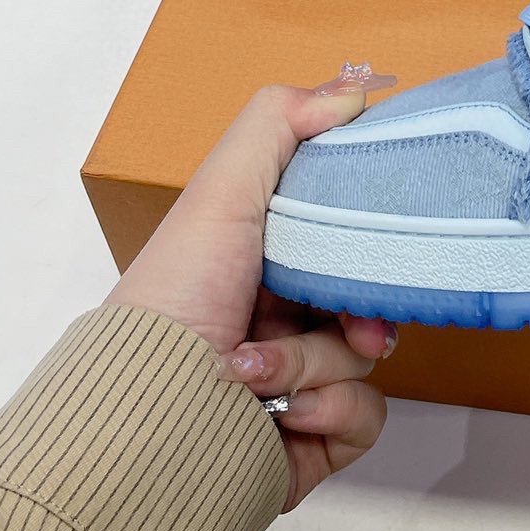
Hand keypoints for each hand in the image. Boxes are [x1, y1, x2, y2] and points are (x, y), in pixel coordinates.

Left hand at [107, 70, 396, 510]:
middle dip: (356, 309)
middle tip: (352, 320)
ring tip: (257, 373)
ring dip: (317, 362)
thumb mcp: (222, 191)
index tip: (377, 233)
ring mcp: (300, 383)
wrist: (152, 419)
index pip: (343, 234)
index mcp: (262, 261)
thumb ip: (280, 122)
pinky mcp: (314, 439)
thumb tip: (355, 90)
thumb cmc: (179, 296)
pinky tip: (281, 415)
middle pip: (367, 295)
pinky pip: (365, 415)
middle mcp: (281, 319)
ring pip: (368, 357)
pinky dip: (328, 412)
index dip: (366, 234)